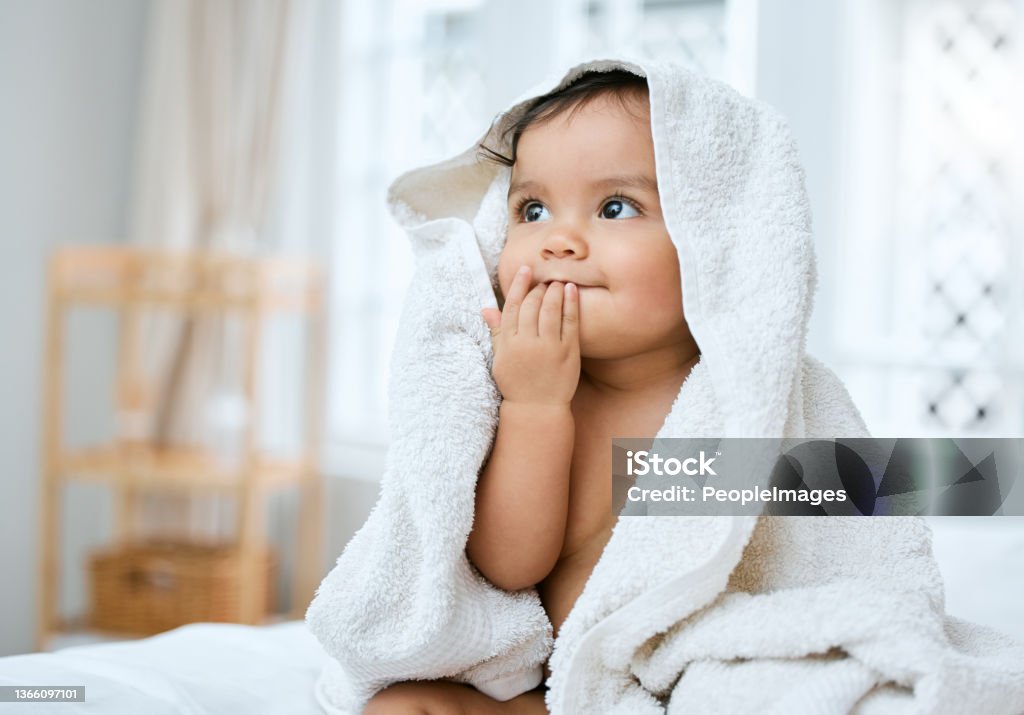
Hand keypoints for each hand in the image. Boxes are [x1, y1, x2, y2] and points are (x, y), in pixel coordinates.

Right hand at [481, 265, 579, 405]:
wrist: (537, 409)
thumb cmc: (516, 383)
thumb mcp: (500, 359)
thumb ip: (497, 332)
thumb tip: (486, 309)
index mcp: (508, 343)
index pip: (512, 306)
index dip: (519, 285)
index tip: (526, 270)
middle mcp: (527, 342)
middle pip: (532, 305)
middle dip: (538, 288)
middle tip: (544, 280)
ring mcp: (549, 347)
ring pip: (550, 309)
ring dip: (554, 291)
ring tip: (558, 282)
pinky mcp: (568, 352)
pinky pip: (570, 321)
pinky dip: (571, 303)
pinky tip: (571, 291)